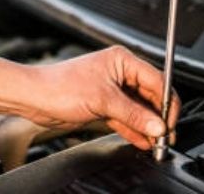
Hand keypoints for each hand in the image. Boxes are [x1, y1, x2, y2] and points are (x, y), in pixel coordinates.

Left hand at [0, 46, 180, 149]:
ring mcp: (112, 90)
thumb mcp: (102, 100)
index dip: (166, 103)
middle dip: (158, 117)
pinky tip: (143, 141)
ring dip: (147, 126)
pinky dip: (135, 130)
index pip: (156, 80)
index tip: (169, 123)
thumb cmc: (59, 86)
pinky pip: (127, 118)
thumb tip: (157, 125)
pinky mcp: (104, 105)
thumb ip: (133, 114)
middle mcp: (120, 73)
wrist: (34, 97)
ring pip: (139, 109)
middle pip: (150, 96)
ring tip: (156, 143)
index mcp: (122, 60)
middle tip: (165, 137)